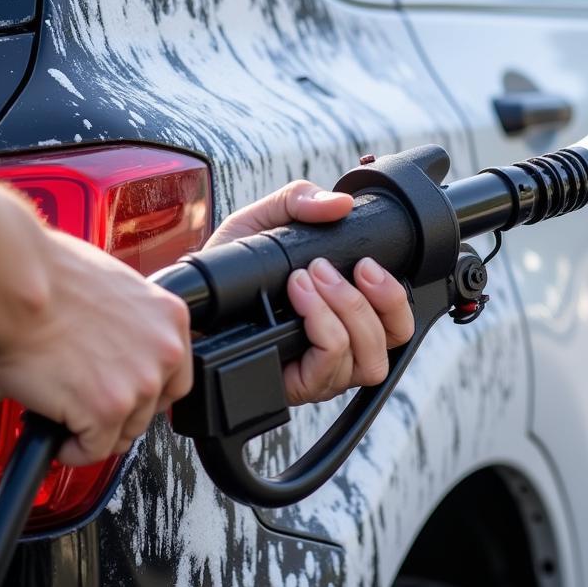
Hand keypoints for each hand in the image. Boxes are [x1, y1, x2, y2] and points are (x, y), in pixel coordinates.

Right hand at [0, 177, 191, 465]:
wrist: (23, 288)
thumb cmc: (55, 278)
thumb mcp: (121, 290)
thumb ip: (136, 322)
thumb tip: (126, 344)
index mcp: (171, 319)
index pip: (178, 374)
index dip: (151, 391)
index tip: (130, 395)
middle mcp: (166, 352)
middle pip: (154, 406)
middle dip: (124, 412)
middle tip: (93, 407)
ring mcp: (140, 383)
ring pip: (127, 430)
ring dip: (100, 431)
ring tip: (72, 418)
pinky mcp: (107, 411)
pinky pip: (96, 450)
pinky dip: (76, 450)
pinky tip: (61, 436)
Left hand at [205, 180, 414, 403]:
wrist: (189, 295)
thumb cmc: (230, 265)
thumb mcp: (266, 218)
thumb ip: (302, 200)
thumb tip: (341, 203)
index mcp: (348, 313)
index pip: (398, 323)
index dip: (395, 298)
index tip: (368, 264)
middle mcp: (342, 348)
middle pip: (391, 344)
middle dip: (370, 301)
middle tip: (331, 268)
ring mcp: (321, 371)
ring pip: (366, 360)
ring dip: (344, 312)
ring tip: (310, 279)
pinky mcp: (296, 387)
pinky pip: (329, 367)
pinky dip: (322, 327)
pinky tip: (298, 298)